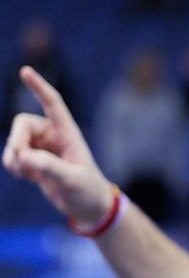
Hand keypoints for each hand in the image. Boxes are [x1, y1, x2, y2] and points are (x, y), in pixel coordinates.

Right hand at [2, 66, 114, 226]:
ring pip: (14, 142)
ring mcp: (42, 147)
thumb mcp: (71, 180)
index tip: (25, 71)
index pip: (53, 103)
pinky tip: (30, 179)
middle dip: (15, 142)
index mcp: (68, 133)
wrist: (87, 206)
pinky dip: (14, 167)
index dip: (39, 87)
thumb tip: (24, 157)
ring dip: (12, 158)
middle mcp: (53, 136)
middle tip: (20, 163)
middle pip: (22, 124)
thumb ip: (49, 167)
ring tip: (26, 176)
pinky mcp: (34, 160)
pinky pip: (13, 156)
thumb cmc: (87, 190)